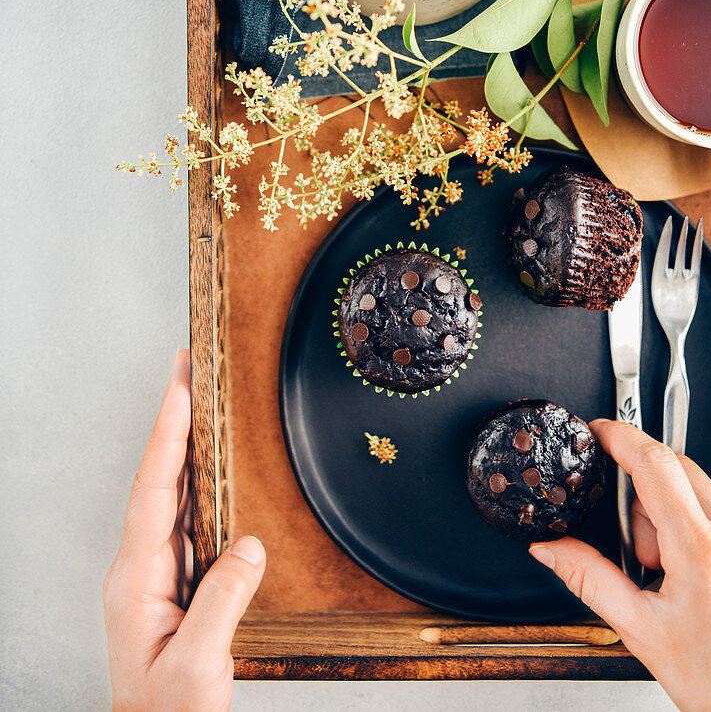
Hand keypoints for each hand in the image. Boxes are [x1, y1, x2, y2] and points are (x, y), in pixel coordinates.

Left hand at [103, 351, 265, 710]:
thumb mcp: (198, 663)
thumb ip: (224, 600)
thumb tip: (250, 545)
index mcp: (136, 579)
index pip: (153, 489)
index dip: (167, 433)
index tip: (179, 386)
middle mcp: (140, 568)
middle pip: (159, 479)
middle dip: (174, 421)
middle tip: (189, 371)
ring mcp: (155, 575)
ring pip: (173, 495)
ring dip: (186, 446)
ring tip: (202, 402)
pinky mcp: (174, 584)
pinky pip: (188, 520)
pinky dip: (199, 482)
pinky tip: (212, 466)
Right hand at [530, 419, 710, 711]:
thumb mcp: (643, 633)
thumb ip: (590, 581)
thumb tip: (550, 549)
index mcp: (702, 549)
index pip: (654, 463)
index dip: (620, 436)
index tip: (597, 430)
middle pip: (673, 469)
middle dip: (640, 496)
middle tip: (641, 551)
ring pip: (693, 489)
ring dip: (668, 516)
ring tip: (669, 573)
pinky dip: (690, 527)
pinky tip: (691, 573)